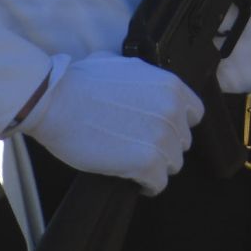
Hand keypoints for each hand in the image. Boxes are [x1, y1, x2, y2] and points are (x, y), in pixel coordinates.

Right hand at [17, 54, 204, 194]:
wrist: (56, 101)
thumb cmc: (80, 82)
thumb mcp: (122, 64)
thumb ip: (143, 77)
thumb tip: (141, 83)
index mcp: (171, 86)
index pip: (194, 113)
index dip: (178, 124)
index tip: (163, 131)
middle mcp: (173, 111)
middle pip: (182, 141)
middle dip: (164, 145)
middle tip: (141, 148)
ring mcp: (161, 138)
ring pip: (172, 163)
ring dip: (156, 166)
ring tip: (134, 165)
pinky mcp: (146, 163)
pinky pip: (158, 183)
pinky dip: (147, 185)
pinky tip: (134, 182)